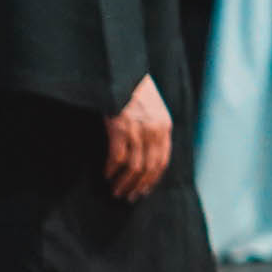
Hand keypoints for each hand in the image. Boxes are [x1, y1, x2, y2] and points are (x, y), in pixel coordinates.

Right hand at [103, 74, 172, 202]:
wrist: (123, 74)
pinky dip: (111, 169)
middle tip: (128, 197)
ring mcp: (138, 129)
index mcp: (165, 127)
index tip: (144, 191)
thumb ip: (156, 131)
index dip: (153, 179)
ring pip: (133, 166)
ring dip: (124, 182)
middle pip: (149, 167)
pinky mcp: (119, 128)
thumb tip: (149, 157)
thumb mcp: (154, 111)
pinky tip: (106, 174)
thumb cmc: (136, 93)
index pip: (163, 161)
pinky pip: (116, 157)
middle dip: (138, 185)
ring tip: (115, 191)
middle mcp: (155, 130)